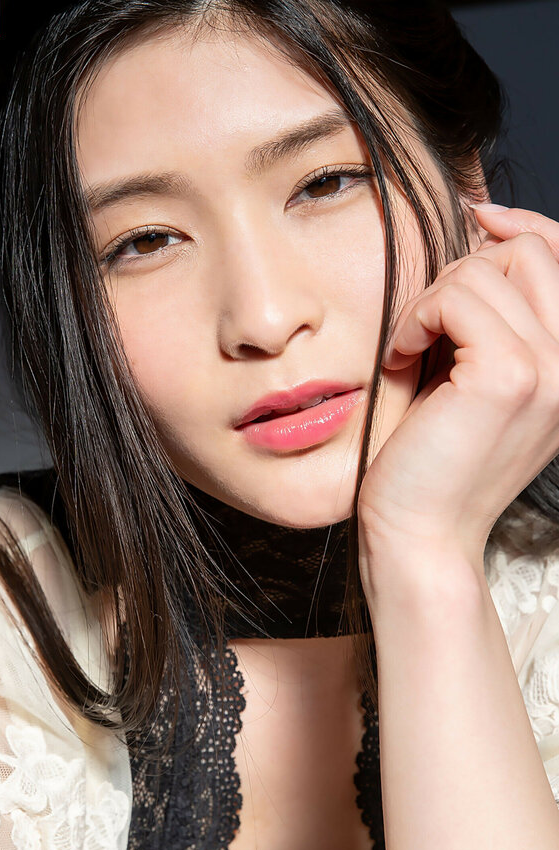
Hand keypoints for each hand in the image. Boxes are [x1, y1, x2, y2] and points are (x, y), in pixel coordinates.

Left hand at [356, 204, 558, 562]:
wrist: (421, 535)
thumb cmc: (434, 462)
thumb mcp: (477, 376)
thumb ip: (496, 316)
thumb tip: (487, 227)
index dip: (520, 224)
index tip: (474, 219)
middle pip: (528, 249)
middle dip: (461, 273)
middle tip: (423, 329)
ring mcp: (554, 370)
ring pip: (487, 268)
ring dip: (430, 302)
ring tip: (410, 352)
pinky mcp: (509, 377)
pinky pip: (455, 297)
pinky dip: (414, 320)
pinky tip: (401, 361)